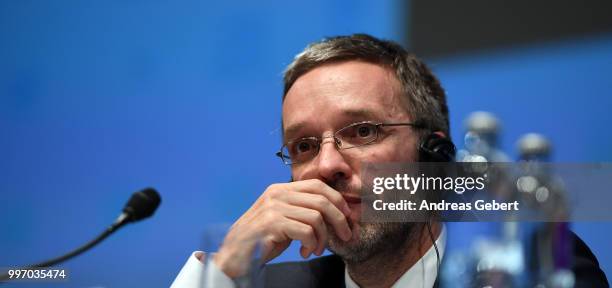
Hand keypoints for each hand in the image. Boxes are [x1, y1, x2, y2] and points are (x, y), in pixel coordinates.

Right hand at [213, 179, 352, 277]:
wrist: (235, 256)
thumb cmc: (263, 240)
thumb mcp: (285, 219)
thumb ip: (302, 210)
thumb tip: (337, 211)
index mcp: (280, 189)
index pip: (317, 185)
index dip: (337, 199)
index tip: (347, 216)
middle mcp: (277, 194)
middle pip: (322, 200)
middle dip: (339, 219)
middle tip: (345, 235)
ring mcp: (273, 208)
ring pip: (316, 217)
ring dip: (323, 238)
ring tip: (316, 249)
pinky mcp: (272, 224)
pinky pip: (306, 231)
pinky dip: (312, 244)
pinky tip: (305, 252)